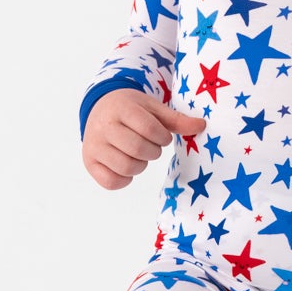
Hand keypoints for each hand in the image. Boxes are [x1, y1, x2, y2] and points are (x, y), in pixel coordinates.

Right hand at [83, 88, 205, 190]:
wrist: (99, 108)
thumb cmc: (131, 109)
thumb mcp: (153, 108)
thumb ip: (176, 119)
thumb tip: (202, 126)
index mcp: (121, 108)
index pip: (149, 129)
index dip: (162, 137)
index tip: (162, 136)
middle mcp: (103, 127)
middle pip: (138, 149)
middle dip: (153, 151)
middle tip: (150, 146)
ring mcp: (93, 145)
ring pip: (126, 167)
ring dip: (140, 165)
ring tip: (138, 154)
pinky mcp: (89, 162)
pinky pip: (111, 182)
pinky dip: (124, 179)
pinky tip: (126, 165)